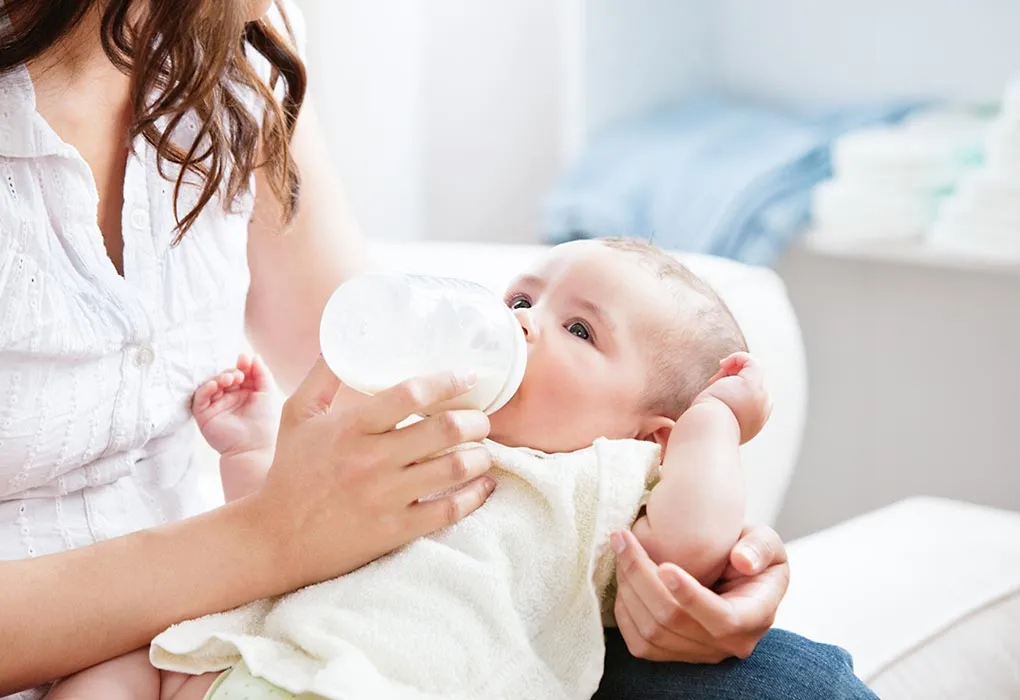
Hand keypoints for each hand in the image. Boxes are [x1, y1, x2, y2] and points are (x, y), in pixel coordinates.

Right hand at [192, 354, 278, 455]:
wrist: (253, 446)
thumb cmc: (264, 421)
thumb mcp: (267, 392)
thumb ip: (261, 373)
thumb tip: (253, 355)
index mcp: (244, 394)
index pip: (238, 374)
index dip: (241, 366)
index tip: (245, 360)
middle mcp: (229, 399)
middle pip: (224, 377)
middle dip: (230, 372)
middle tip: (238, 375)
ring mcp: (216, 406)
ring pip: (211, 384)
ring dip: (219, 378)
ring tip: (230, 379)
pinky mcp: (204, 415)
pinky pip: (199, 398)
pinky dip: (205, 388)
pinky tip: (215, 385)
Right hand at [249, 356, 496, 588]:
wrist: (276, 539)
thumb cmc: (290, 473)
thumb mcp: (297, 416)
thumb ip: (322, 376)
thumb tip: (339, 340)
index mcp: (351, 427)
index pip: (411, 394)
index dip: (448, 382)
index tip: (467, 378)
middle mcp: (371, 460)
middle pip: (445, 430)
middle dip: (475, 421)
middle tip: (480, 420)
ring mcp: (385, 497)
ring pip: (454, 469)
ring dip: (480, 456)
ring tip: (483, 450)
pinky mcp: (395, 531)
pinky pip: (449, 511)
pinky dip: (475, 495)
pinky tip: (483, 484)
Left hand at [611, 525, 789, 662]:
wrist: (736, 574)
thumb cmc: (751, 554)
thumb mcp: (767, 543)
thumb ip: (759, 547)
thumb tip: (742, 561)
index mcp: (755, 617)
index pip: (722, 618)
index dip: (690, 595)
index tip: (664, 565)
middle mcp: (727, 643)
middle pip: (674, 621)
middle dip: (641, 576)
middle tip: (623, 539)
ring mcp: (699, 652)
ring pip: (651, 632)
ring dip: (627, 587)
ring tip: (621, 549)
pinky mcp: (674, 654)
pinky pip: (639, 642)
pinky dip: (624, 608)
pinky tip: (623, 576)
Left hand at [699, 352, 770, 443]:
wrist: (707, 430)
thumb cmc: (703, 429)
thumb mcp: (715, 423)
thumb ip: (721, 415)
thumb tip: (713, 408)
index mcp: (756, 420)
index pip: (753, 397)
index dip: (735, 389)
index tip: (717, 394)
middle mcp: (763, 408)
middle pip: (753, 382)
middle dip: (733, 379)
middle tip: (714, 385)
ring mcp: (761, 395)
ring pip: (752, 371)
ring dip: (732, 370)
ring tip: (716, 381)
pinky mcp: (753, 383)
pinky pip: (751, 360)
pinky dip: (736, 358)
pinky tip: (722, 365)